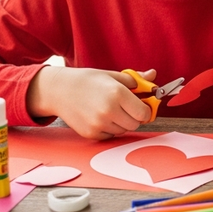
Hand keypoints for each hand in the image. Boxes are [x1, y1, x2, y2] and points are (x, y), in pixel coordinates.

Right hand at [27, 66, 153, 139]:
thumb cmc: (87, 81)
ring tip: (111, 110)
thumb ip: (136, 80)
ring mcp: (99, 124)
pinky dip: (110, 129)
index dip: (146, 110)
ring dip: (122, 123)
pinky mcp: (90, 133)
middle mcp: (109, 110)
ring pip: (123, 130)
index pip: (144, 113)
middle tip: (127, 108)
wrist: (59, 90)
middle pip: (135, 124)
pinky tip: (101, 116)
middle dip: (135, 117)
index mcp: (117, 93)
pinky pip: (110, 135)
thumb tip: (153, 76)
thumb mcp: (112, 75)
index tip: (142, 106)